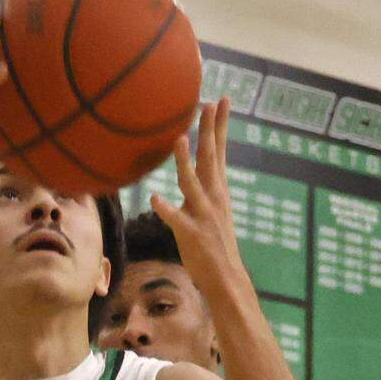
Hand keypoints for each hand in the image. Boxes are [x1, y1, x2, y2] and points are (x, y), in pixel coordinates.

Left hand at [151, 98, 242, 294]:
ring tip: (179, 139)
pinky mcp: (191, 234)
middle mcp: (213, 198)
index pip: (219, 152)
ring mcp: (203, 215)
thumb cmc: (213, 245)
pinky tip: (154, 199)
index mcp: (218, 191)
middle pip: (210, 159)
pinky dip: (166, 209)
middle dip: (209, 131)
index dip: (220, 126)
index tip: (223, 100)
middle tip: (208, 104)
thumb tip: (186, 172)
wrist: (226, 279)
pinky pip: (176, 219)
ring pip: (191, 183)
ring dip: (185, 162)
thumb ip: (199, 190)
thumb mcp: (210, 212)